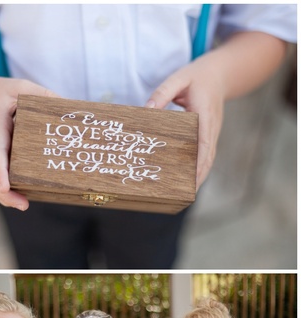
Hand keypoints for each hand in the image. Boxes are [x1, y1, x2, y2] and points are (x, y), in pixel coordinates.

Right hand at [0, 77, 59, 209]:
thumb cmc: (1, 92)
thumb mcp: (23, 87)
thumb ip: (46, 96)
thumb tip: (73, 112)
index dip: (1, 169)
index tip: (6, 185)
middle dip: (3, 192)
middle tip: (23, 205)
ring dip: (4, 195)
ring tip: (23, 205)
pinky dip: (6, 190)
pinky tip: (22, 197)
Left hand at [146, 58, 224, 190]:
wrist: (220, 73)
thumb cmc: (197, 76)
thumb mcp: (178, 79)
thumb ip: (162, 93)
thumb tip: (147, 110)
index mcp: (205, 114)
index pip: (204, 142)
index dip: (199, 162)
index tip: (193, 178)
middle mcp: (212, 127)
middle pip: (208, 157)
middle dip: (198, 177)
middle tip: (185, 195)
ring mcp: (212, 132)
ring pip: (208, 158)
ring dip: (199, 176)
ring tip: (185, 194)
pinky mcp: (209, 134)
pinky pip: (205, 154)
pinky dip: (198, 168)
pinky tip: (187, 180)